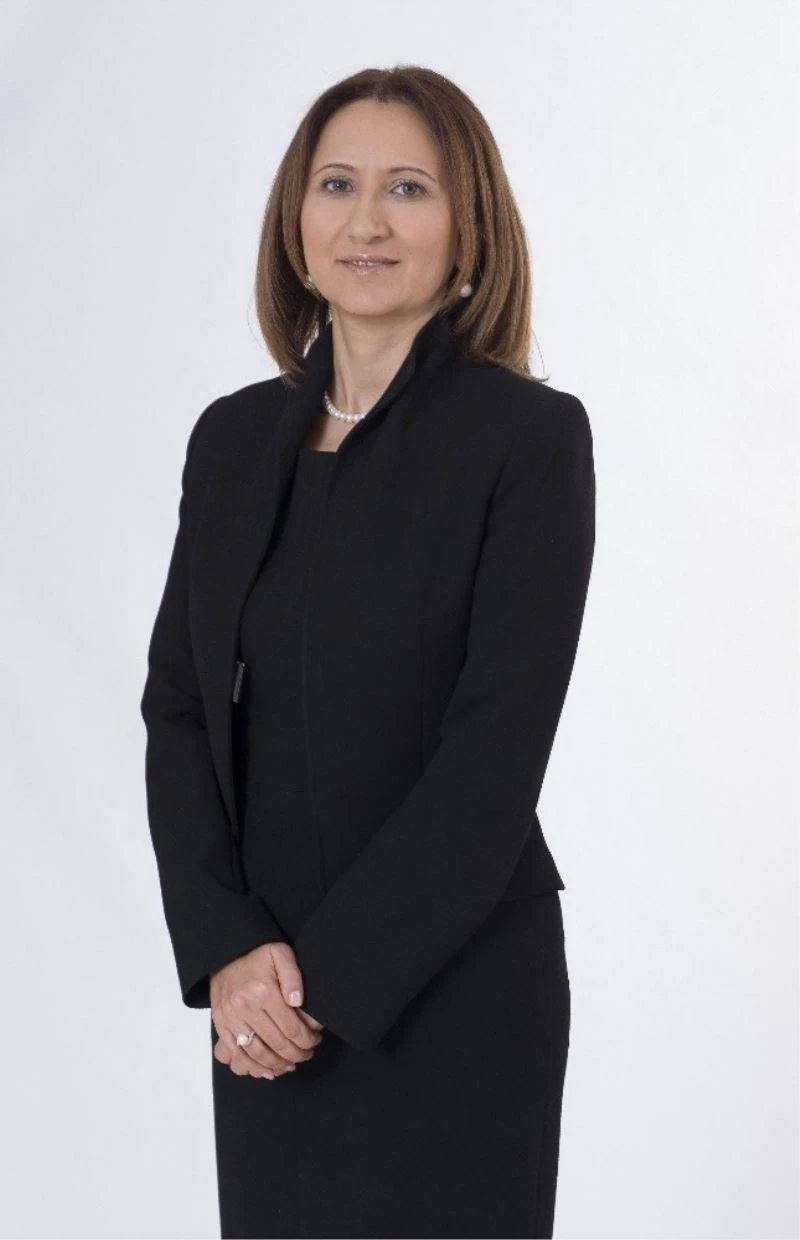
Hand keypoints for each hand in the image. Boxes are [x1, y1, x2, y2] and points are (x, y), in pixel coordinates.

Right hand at [211, 941, 323, 1079]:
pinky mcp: (220, 1025)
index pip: (291, 1027)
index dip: (307, 1040)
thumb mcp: (280, 953)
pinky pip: (234, 1054)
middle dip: (296, 1054)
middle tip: (306, 1054)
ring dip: (276, 1065)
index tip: (315, 1041)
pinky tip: (266, 1071)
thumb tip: (298, 1001)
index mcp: (263, 991)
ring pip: (256, 1054)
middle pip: (276, 1043)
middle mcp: (245, 1007)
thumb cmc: (257, 955)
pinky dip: (251, 1067)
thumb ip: (293, 975)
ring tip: (290, 1065)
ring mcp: (230, 1018)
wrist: (226, 954)